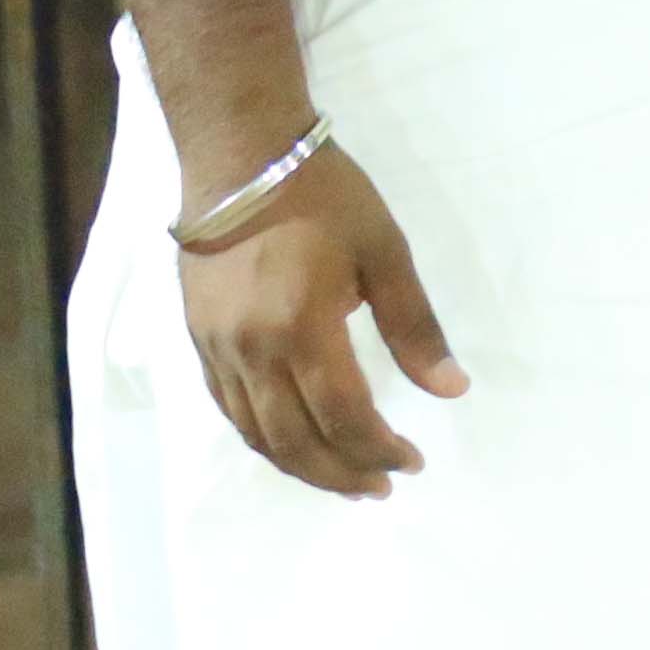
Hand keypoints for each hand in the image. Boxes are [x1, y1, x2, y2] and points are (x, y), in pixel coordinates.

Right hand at [175, 142, 465, 499]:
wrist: (240, 160)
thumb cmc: (325, 199)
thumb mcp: (385, 253)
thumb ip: (415, 327)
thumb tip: (450, 389)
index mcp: (303, 331)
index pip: (345, 417)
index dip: (380, 449)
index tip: (412, 463)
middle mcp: (253, 353)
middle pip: (295, 440)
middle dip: (341, 473)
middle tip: (379, 489)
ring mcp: (218, 351)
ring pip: (257, 434)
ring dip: (300, 466)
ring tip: (343, 480)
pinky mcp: (198, 342)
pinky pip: (229, 410)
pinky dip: (262, 438)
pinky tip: (289, 444)